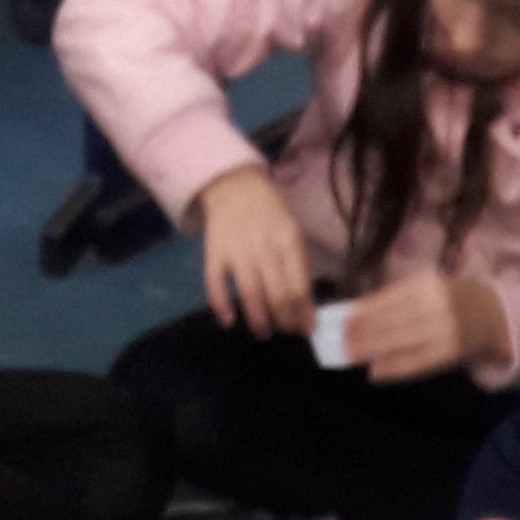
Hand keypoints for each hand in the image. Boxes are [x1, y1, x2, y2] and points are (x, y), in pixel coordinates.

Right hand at [199, 163, 314, 338]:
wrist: (234, 186)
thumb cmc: (270, 213)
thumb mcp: (292, 231)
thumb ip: (297, 264)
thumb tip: (305, 305)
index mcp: (288, 240)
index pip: (299, 285)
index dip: (304, 312)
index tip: (306, 329)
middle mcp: (264, 246)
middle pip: (277, 293)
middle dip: (284, 319)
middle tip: (286, 332)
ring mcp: (236, 250)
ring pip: (249, 293)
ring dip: (258, 319)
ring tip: (264, 333)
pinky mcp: (213, 252)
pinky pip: (214, 283)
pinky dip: (220, 305)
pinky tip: (228, 321)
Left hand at [344, 271, 508, 383]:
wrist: (491, 315)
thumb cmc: (447, 301)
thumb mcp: (424, 289)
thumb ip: (393, 300)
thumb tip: (352, 315)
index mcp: (425, 283)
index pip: (387, 298)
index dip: (361, 311)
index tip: (338, 321)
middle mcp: (436, 304)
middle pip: (392, 320)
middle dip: (362, 333)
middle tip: (338, 343)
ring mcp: (445, 329)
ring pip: (401, 342)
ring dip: (373, 351)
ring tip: (350, 356)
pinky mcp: (450, 352)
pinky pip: (416, 362)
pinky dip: (394, 369)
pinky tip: (375, 373)